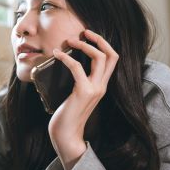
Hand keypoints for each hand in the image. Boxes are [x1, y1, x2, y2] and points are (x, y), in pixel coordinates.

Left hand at [48, 29, 118, 169]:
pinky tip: (56, 55)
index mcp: (101, 86)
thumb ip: (78, 82)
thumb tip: (68, 64)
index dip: (103, 44)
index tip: (89, 36)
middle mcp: (102, 86)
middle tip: (83, 33)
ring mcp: (94, 89)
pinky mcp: (83, 92)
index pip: (112, 59)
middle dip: (99, 39)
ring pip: (99, 58)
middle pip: (111, 55)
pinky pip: (77, 68)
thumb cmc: (67, 116)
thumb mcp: (77, 95)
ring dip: (84, 46)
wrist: (66, 136)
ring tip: (69, 41)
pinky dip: (66, 58)